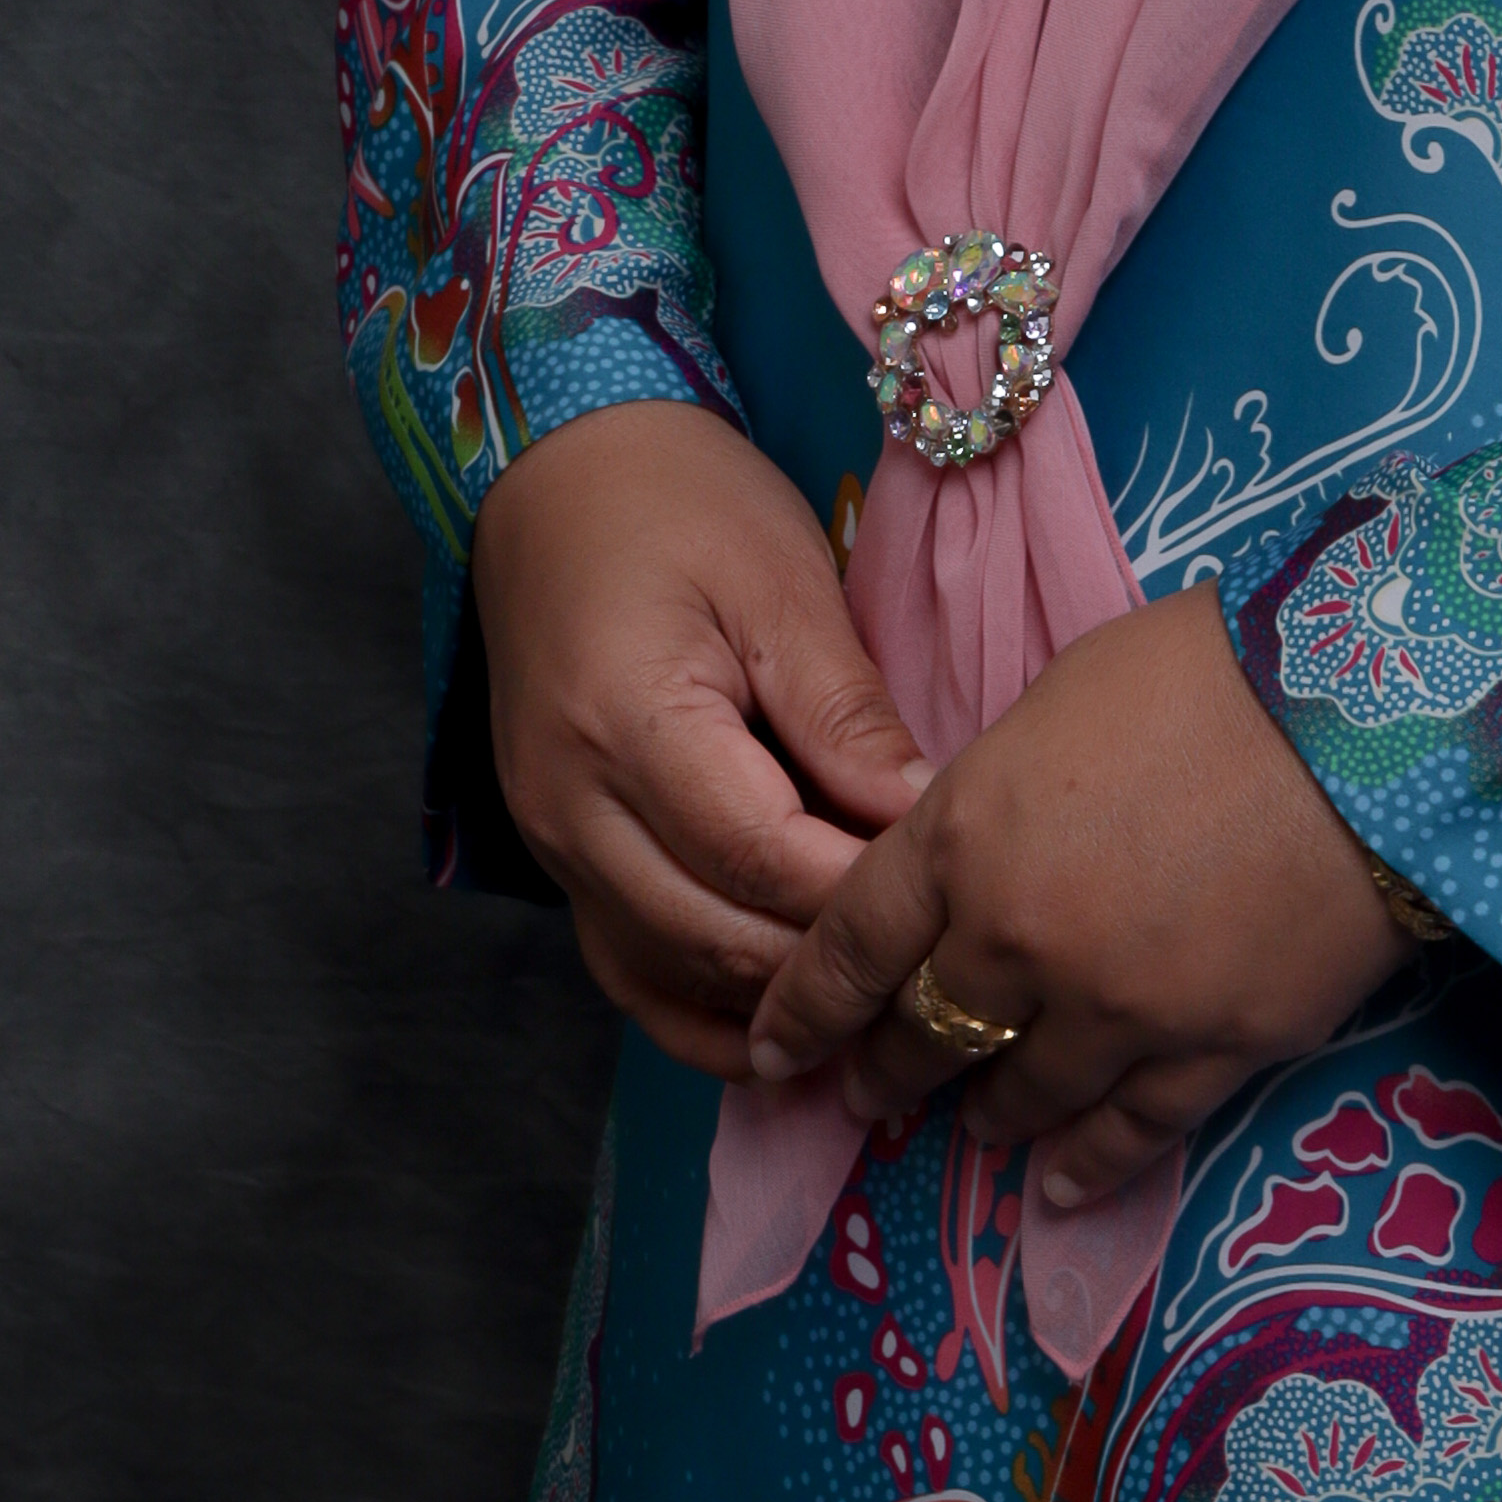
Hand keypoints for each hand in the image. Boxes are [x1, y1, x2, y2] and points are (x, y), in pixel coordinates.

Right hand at [469, 403, 924, 1074]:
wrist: (558, 473)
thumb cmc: (681, 503)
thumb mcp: (781, 579)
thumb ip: (842, 711)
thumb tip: (918, 818)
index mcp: (628, 723)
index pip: (760, 859)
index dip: (858, 894)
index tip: (950, 896)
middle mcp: (570, 805)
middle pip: (711, 937)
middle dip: (827, 963)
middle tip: (933, 964)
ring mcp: (551, 841)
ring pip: (667, 972)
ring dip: (771, 1001)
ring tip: (878, 1009)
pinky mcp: (557, 853)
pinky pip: (625, 968)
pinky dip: (702, 1010)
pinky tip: (783, 1029)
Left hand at [741, 587, 1412, 1214]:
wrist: (1360, 716)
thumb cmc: (1204, 672)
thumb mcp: (1054, 703)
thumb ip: (992, 795)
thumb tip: (976, 849)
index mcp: (963, 837)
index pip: (850, 946)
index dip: (804, 1007)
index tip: (776, 1048)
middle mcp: (1017, 941)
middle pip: (923, 1034)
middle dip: (885, 1071)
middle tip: (869, 1093)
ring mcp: (1114, 1009)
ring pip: (1018, 1097)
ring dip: (985, 1117)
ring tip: (975, 1127)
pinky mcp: (1209, 1049)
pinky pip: (1127, 1134)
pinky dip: (1084, 1167)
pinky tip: (1060, 1186)